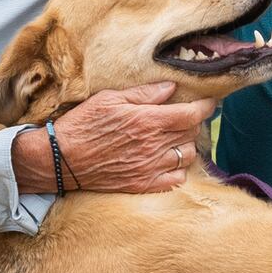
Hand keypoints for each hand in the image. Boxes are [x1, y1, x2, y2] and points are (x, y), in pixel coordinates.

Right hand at [42, 84, 217, 195]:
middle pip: (191, 133)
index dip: (206, 107)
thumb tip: (171, 88)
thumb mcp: (110, 98)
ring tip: (176, 137)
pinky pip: (176, 179)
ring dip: (186, 145)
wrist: (62, 159)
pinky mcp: (143, 184)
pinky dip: (179, 169)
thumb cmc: (83, 124)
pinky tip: (169, 160)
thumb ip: (144, 93)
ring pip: (188, 156)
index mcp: (148, 121)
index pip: (192, 114)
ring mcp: (150, 168)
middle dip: (194, 122)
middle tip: (186, 116)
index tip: (209, 101)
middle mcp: (154, 146)